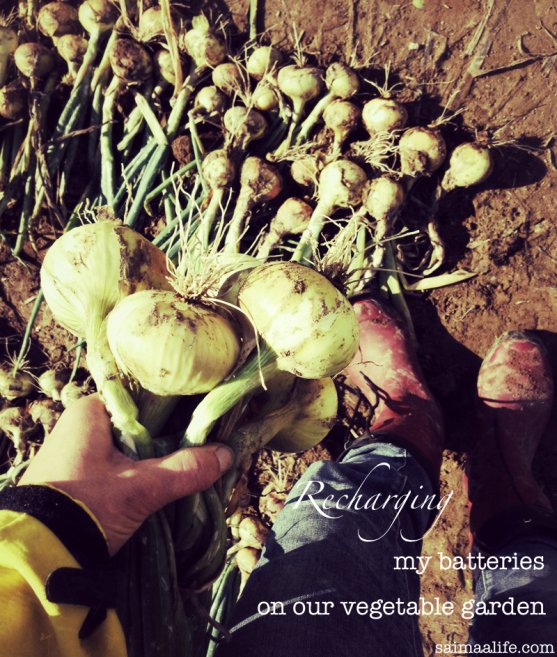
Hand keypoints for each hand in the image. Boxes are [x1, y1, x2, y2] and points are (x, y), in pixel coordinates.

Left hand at [19, 395, 232, 554]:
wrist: (35, 559)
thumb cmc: (85, 507)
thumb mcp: (140, 488)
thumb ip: (184, 469)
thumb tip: (227, 454)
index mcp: (90, 411)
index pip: (144, 398)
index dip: (177, 409)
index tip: (204, 420)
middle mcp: (81, 425)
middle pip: (140, 425)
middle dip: (170, 440)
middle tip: (203, 447)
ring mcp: (77, 453)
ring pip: (131, 449)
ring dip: (156, 460)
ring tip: (190, 466)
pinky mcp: (78, 478)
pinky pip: (119, 467)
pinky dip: (140, 474)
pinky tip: (164, 484)